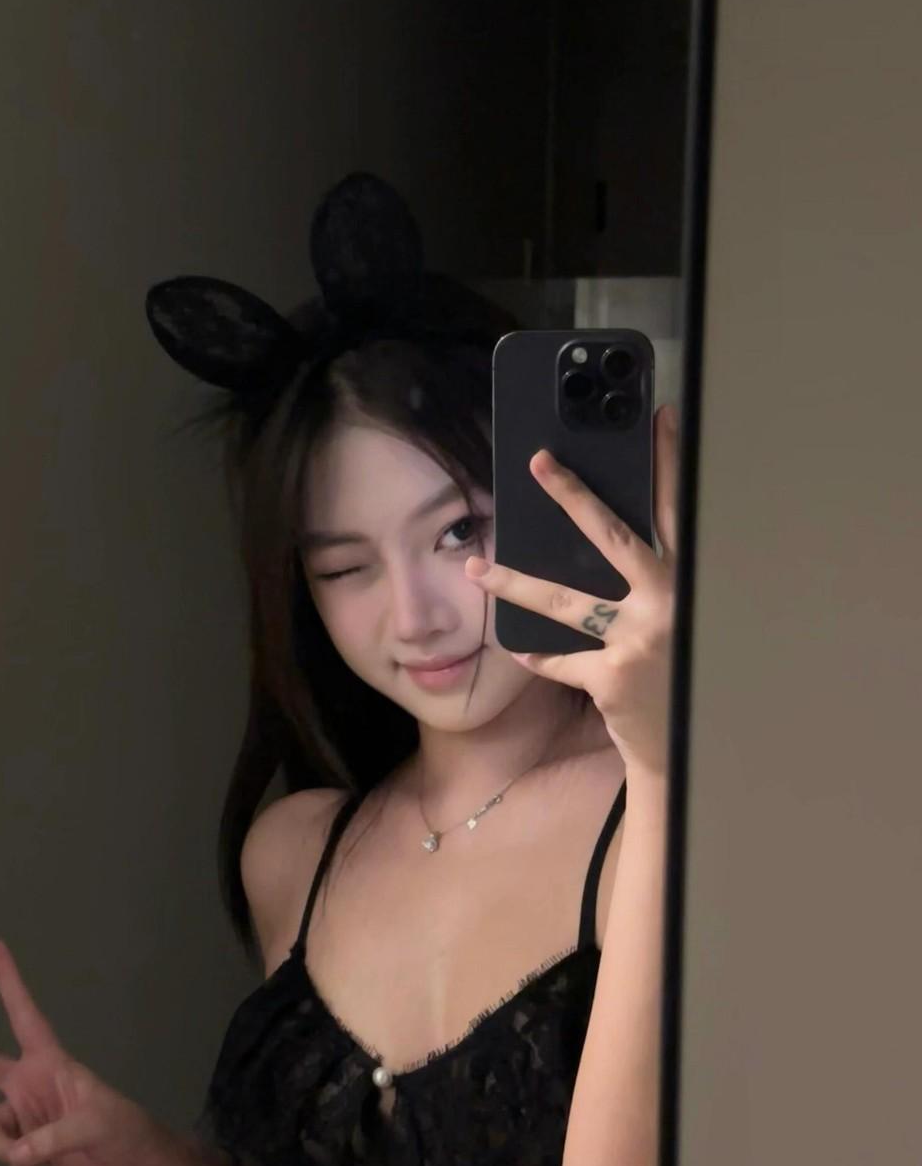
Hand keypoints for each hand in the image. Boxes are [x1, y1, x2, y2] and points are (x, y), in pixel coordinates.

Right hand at [0, 939, 168, 1165]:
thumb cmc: (125, 1131)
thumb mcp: (96, 1125)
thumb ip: (54, 1138)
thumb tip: (16, 1152)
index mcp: (48, 1062)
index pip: (25, 1015)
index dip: (10, 983)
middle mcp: (29, 1083)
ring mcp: (26, 1115)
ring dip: (4, 1151)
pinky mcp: (28, 1147)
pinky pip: (5, 1157)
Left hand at [465, 402, 679, 779]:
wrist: (689, 746)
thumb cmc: (681, 674)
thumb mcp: (678, 619)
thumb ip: (654, 583)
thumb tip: (611, 540)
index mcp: (687, 581)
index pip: (675, 511)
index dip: (667, 463)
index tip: (656, 418)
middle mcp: (667, 603)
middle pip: (613, 537)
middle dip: (573, 496)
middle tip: (541, 462)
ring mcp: (639, 640)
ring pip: (566, 601)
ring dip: (515, 582)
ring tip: (476, 567)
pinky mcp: (614, 678)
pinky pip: (561, 659)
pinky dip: (540, 656)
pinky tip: (520, 650)